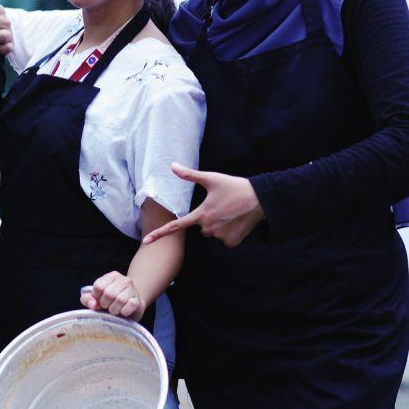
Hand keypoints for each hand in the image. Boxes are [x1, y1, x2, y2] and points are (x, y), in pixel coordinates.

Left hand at [81, 271, 144, 319]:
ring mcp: (133, 290)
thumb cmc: (110, 301)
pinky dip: (123, 312)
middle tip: (107, 307)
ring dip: (114, 309)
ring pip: (120, 300)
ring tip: (114, 310)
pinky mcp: (138, 301)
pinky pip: (130, 306)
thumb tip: (92, 304)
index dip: (96, 297)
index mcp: (112, 276)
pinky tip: (122, 312)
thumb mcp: (96, 298)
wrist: (131, 307)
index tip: (98, 301)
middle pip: (109, 293)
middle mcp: (124, 280)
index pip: (99, 286)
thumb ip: (88, 299)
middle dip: (105, 304)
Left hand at [141, 163, 265, 247]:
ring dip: (218, 225)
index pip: (176, 226)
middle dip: (207, 218)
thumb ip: (189, 175)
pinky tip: (236, 222)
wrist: (261, 199)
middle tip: (221, 207)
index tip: (147, 241)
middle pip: (201, 227)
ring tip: (230, 212)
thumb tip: (172, 165)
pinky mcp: (232, 242)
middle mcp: (209, 228)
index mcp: (201, 214)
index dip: (160, 233)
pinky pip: (224, 239)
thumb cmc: (234, 187)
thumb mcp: (211, 178)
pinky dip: (229, 232)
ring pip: (213, 233)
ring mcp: (221, 236)